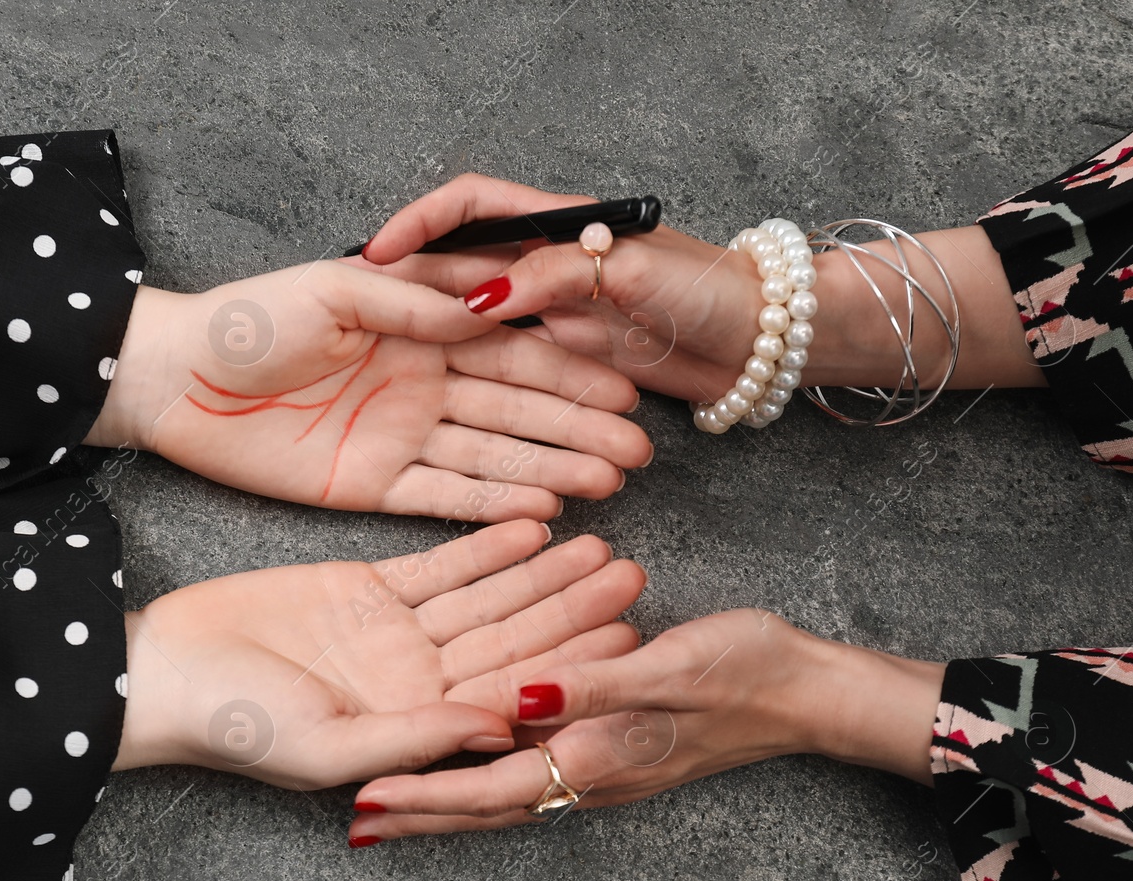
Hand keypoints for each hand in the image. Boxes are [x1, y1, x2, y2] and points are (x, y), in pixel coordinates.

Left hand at [86, 264, 652, 522]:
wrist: (177, 380)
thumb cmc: (249, 319)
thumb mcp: (333, 290)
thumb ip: (410, 301)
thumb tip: (485, 307)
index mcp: (419, 327)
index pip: (509, 349)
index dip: (566, 371)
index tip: (621, 391)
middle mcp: (423, 383)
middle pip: (515, 409)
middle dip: (576, 429)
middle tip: (636, 452)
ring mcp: (402, 437)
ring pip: (490, 456)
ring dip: (550, 469)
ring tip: (608, 484)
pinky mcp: (374, 485)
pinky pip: (444, 497)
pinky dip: (491, 505)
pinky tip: (543, 512)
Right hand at [111, 519, 646, 791]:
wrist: (162, 670)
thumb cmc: (234, 725)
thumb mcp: (330, 742)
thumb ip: (416, 733)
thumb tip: (502, 729)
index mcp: (417, 726)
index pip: (511, 693)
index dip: (568, 665)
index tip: (625, 639)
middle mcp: (417, 680)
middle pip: (512, 639)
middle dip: (571, 610)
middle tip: (631, 575)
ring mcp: (395, 631)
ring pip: (487, 596)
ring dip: (542, 571)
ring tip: (597, 540)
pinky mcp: (367, 585)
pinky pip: (441, 562)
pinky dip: (484, 543)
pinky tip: (532, 522)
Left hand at [348, 609, 943, 841]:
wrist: (807, 691)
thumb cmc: (745, 672)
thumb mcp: (665, 669)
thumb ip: (586, 684)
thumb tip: (510, 699)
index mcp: (595, 759)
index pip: (489, 788)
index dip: (424, 796)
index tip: (362, 806)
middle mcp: (590, 773)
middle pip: (485, 803)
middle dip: (421, 812)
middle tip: (355, 822)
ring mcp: (602, 764)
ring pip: (505, 787)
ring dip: (449, 793)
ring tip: (394, 796)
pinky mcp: (612, 745)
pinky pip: (535, 761)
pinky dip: (490, 761)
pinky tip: (470, 745)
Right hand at [357, 174, 1041, 402]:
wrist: (764, 342)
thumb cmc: (711, 289)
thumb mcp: (632, 272)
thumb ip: (558, 276)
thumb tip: (480, 295)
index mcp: (558, 226)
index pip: (470, 206)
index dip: (421, 222)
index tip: (378, 252)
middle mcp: (547, 269)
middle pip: (462, 277)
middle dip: (418, 302)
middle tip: (367, 336)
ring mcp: (555, 320)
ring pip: (484, 339)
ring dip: (448, 359)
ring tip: (403, 390)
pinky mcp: (571, 367)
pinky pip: (514, 383)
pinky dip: (487, 401)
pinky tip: (457, 421)